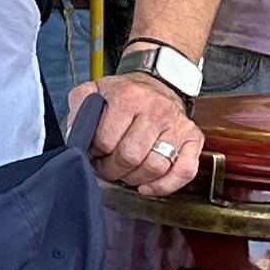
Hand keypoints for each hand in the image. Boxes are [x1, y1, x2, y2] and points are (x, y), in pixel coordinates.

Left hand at [80, 72, 202, 197]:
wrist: (158, 82)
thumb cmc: (124, 93)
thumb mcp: (94, 90)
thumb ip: (79, 109)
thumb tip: (76, 135)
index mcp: (129, 97)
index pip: (106, 139)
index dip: (95, 153)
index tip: (94, 153)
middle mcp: (156, 110)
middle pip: (130, 156)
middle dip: (112, 169)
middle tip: (106, 167)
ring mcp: (177, 125)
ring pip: (155, 167)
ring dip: (134, 179)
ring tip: (124, 173)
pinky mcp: (193, 138)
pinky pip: (185, 171)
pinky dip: (165, 186)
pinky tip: (147, 186)